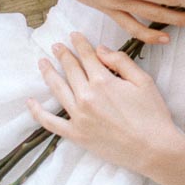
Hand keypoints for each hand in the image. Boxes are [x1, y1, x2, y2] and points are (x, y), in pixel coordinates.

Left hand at [28, 31, 177, 176]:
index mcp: (103, 81)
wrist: (154, 149)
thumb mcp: (143, 81)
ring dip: (48, 73)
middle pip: (71, 70)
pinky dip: (38, 112)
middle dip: (63, 55)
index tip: (73, 35)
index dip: (79, 44)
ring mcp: (78, 116)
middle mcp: (86, 96)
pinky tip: (31, 102)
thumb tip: (100, 49)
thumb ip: (121, 62)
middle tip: (56, 46)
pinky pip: (51, 122)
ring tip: (42, 63)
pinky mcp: (76, 134)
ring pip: (58, 89)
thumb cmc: (153, 114)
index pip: (87, 56)